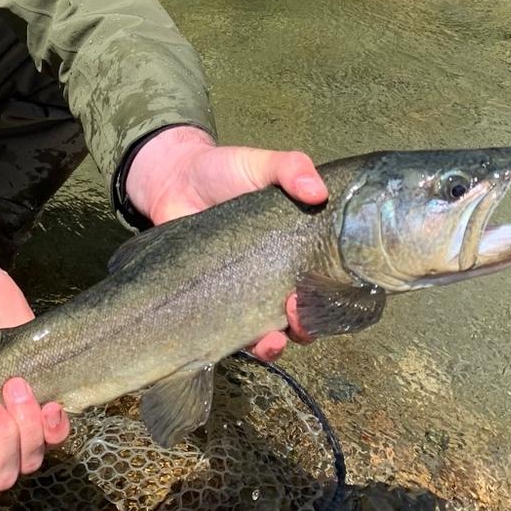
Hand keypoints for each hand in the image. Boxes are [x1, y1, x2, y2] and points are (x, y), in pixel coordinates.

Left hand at [124, 126, 326, 359]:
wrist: (173, 181)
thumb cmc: (224, 171)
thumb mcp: (262, 164)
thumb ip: (292, 168)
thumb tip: (318, 192)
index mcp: (299, 247)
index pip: (331, 280)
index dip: (338, 293)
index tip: (331, 292)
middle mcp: (279, 276)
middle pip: (308, 314)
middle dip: (310, 324)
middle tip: (298, 312)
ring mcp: (248, 293)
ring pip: (275, 332)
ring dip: (280, 342)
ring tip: (275, 338)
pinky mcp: (217, 304)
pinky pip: (236, 336)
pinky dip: (248, 346)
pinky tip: (252, 342)